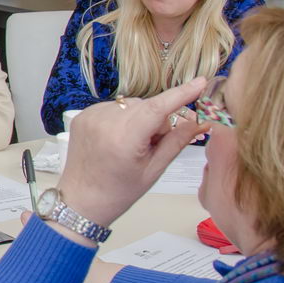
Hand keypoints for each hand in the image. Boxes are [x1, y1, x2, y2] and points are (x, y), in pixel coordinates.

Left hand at [57, 79, 209, 227]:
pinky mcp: (82, 116)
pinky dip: (123, 118)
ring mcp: (90, 116)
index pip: (158, 108)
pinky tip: (118, 139)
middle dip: (157, 121)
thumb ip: (177, 141)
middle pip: (147, 105)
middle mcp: (104, 123)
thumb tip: (201, 121)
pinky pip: (115, 107)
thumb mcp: (154, 169)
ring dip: (140, 119)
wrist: (82, 200)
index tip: (200, 82)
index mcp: (123, 139)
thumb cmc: (119, 191)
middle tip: (151, 146)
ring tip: (132, 145)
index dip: (181, 94)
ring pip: (132, 105)